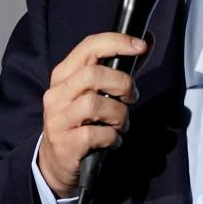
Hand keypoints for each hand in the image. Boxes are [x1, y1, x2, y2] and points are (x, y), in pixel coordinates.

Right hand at [37, 33, 149, 197]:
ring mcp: (58, 119)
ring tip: (119, 124)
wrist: (57, 161)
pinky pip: (97, 134)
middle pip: (94, 75)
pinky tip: (111, 141)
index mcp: (64, 75)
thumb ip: (121, 69)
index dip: (117, 42)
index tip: (141, 46)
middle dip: (123, 84)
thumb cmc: (83, 120)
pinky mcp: (65, 143)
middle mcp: (57, 94)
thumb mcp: (97, 92)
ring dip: (119, 115)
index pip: (89, 47)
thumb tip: (145, 42)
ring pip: (96, 104)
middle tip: (130, 98)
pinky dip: (113, 137)